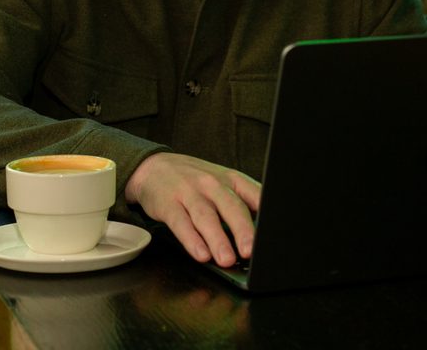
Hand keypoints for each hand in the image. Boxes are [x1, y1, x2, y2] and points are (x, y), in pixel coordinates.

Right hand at [124, 152, 259, 267]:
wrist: (154, 167)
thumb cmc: (196, 181)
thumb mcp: (223, 184)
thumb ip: (243, 203)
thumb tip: (264, 234)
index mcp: (232, 180)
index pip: (254, 194)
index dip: (266, 212)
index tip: (272, 234)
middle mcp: (212, 184)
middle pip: (231, 207)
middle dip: (242, 230)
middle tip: (250, 252)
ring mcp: (189, 192)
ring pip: (206, 216)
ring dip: (217, 239)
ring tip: (226, 260)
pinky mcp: (168, 204)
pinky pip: (181, 223)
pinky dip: (191, 240)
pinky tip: (200, 254)